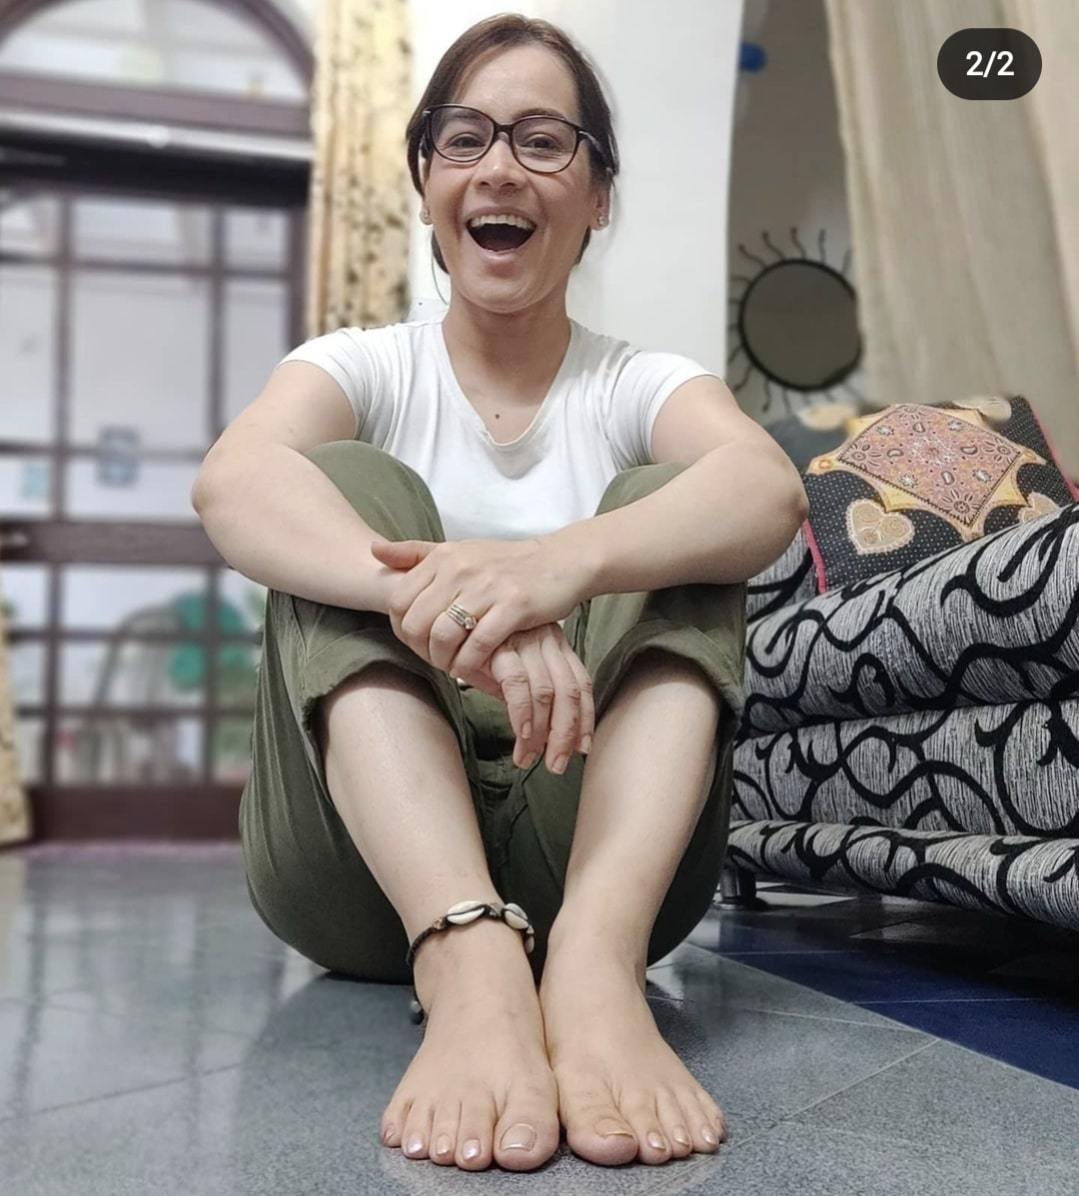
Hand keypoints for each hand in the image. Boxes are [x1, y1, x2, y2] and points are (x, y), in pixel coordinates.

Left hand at [372, 534, 588, 680]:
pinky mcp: (514, 606)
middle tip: (435, 659)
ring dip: (443, 660)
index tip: (418, 641)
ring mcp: (488, 587)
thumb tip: (373, 550)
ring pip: (444, 635)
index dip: (400, 628)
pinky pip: (478, 644)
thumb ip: (415, 554)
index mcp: (443, 556)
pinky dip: (469, 663)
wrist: (560, 562)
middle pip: (416, 622)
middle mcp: (460, 569)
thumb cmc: (505, 563)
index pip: (397, 600)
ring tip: (452, 666)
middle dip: (420, 649)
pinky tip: (472, 668)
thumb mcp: (458, 551)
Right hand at [477, 623, 594, 771]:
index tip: (582, 748)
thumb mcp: (511, 665)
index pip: (580, 684)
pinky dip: (522, 713)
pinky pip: (518, 684)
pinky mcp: (500, 646)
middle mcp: (546, 640)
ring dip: (541, 733)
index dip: (585, 719)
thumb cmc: (478, 645)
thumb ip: (528, 691)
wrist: (447, 619)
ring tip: (527, 758)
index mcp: (555, 644)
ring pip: (546, 693)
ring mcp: (525, 642)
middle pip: (569, 692)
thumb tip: (539, 734)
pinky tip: (520, 734)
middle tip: (556, 764)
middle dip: (565, 734)